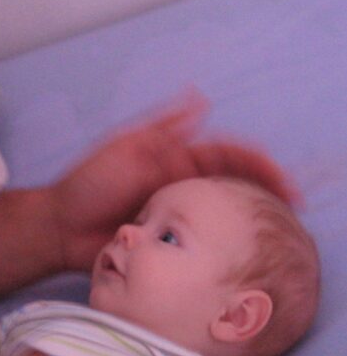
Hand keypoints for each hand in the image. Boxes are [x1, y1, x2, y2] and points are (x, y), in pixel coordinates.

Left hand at [47, 91, 296, 269]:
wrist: (59, 228)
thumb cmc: (88, 184)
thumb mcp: (124, 147)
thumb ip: (163, 127)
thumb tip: (201, 99)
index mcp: (177, 159)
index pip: (229, 157)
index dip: (260, 165)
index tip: (286, 183)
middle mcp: (183, 185)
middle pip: (235, 186)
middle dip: (268, 194)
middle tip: (295, 211)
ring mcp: (179, 216)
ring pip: (225, 215)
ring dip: (253, 220)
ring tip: (282, 234)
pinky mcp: (171, 245)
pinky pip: (204, 243)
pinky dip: (226, 245)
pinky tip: (247, 256)